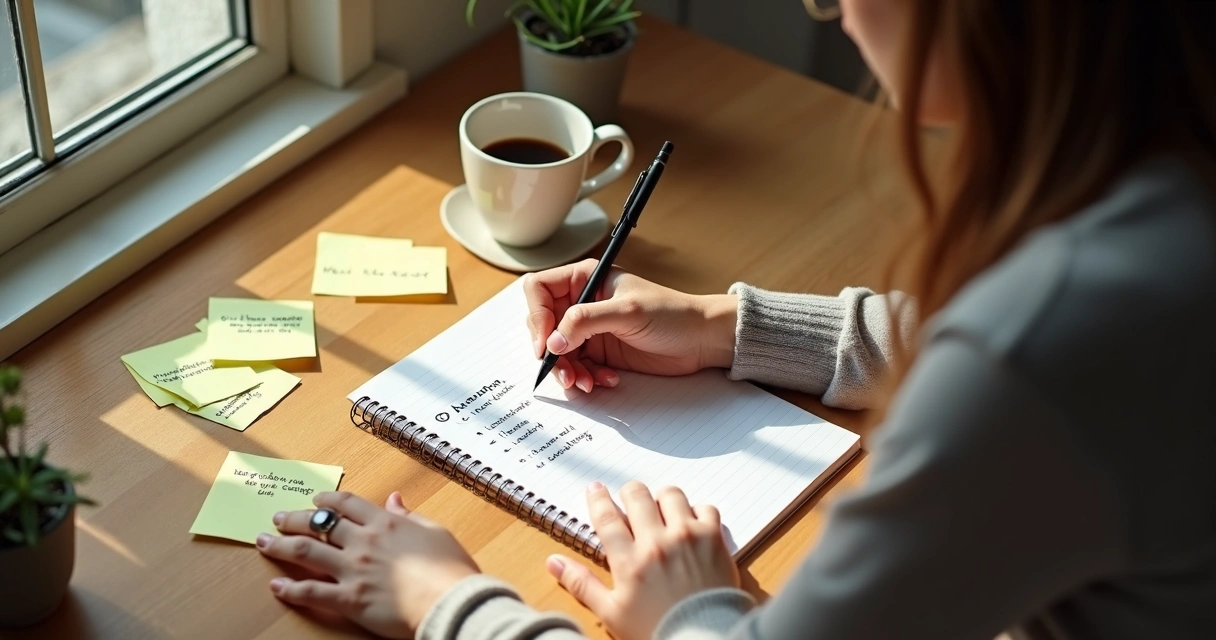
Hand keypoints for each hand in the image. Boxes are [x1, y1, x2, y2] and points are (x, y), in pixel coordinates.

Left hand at [256, 491, 477, 638]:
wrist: (450, 601)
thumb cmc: (450, 569)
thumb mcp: (434, 531)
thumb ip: (409, 515)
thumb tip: (394, 499)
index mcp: (385, 523)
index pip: (346, 503)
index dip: (326, 499)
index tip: (315, 500)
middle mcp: (363, 541)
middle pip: (318, 523)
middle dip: (294, 518)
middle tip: (278, 517)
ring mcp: (353, 569)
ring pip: (306, 551)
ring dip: (280, 544)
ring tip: (263, 542)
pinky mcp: (349, 599)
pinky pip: (312, 591)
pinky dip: (291, 588)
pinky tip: (276, 586)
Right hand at [524, 259, 738, 391]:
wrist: (701, 340)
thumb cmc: (671, 314)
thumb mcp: (626, 312)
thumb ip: (585, 321)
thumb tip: (553, 341)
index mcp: (584, 279)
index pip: (539, 291)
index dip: (536, 316)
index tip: (546, 343)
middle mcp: (582, 303)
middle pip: (543, 326)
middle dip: (551, 352)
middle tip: (566, 372)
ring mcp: (590, 330)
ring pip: (558, 352)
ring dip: (568, 371)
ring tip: (586, 383)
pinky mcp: (600, 352)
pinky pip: (577, 367)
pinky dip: (585, 378)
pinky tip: (606, 380)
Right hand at [545, 481, 739, 639]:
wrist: (704, 639)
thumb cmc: (657, 630)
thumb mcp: (611, 613)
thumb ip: (582, 584)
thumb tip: (553, 562)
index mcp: (629, 560)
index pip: (606, 517)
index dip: (598, 499)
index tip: (595, 489)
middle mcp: (657, 542)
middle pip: (637, 495)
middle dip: (630, 494)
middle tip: (631, 501)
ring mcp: (687, 536)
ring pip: (670, 494)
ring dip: (663, 499)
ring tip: (662, 511)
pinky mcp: (713, 538)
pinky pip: (705, 507)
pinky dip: (698, 511)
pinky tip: (691, 524)